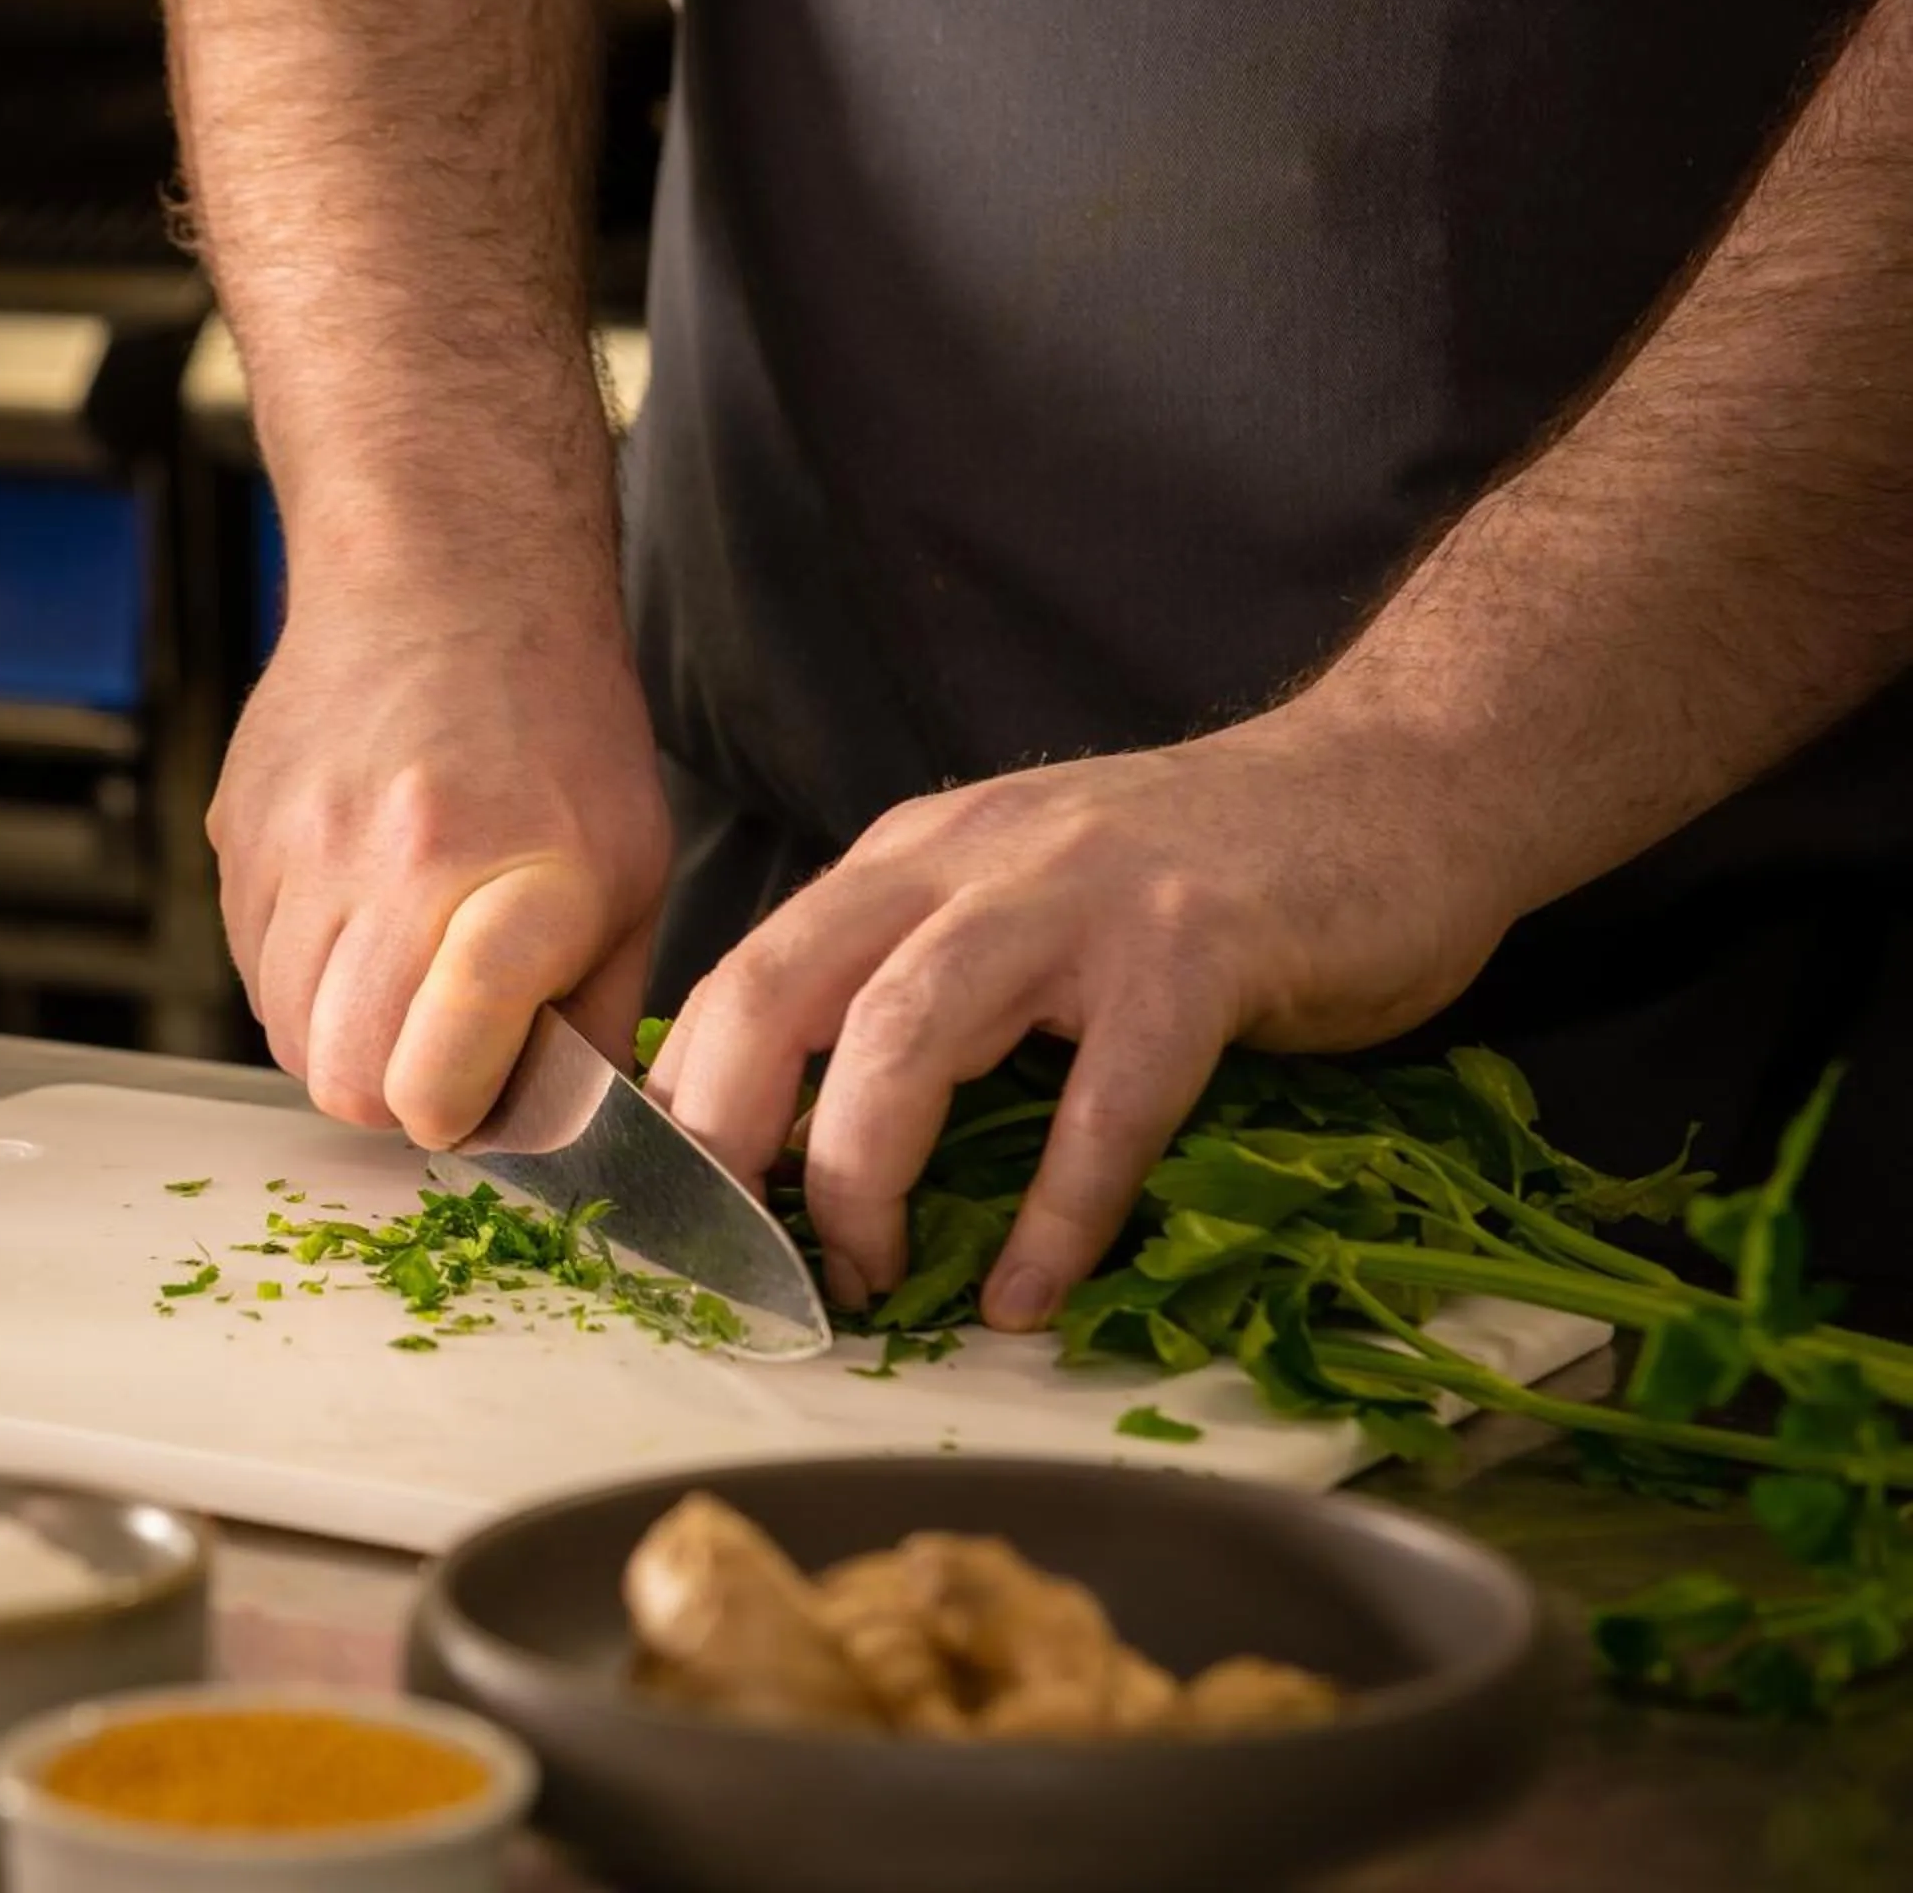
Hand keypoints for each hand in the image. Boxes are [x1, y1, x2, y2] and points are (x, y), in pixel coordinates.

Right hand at [209, 566, 671, 1146]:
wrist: (449, 578)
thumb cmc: (559, 729)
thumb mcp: (631, 872)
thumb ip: (593, 1016)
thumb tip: (552, 1128)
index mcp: (512, 882)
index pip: (434, 1076)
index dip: (457, 1110)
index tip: (482, 1086)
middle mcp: (391, 864)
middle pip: (341, 1078)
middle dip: (393, 1091)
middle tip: (442, 1046)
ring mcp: (297, 846)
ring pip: (284, 1031)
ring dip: (342, 1033)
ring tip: (404, 970)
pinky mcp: (235, 831)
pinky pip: (250, 965)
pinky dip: (302, 973)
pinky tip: (359, 914)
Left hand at [644, 716, 1514, 1328]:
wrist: (1406, 777)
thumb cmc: (1205, 877)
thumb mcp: (1023, 899)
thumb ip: (928, 981)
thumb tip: (816, 1144)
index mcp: (910, 859)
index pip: (746, 973)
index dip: (684, 1104)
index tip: (667, 1223)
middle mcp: (967, 861)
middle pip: (780, 992)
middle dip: (724, 1137)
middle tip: (729, 1263)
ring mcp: (1079, 898)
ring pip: (903, 1033)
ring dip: (860, 1174)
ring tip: (868, 1279)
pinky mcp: (1197, 951)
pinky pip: (1101, 1103)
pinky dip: (1055, 1216)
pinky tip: (1032, 1295)